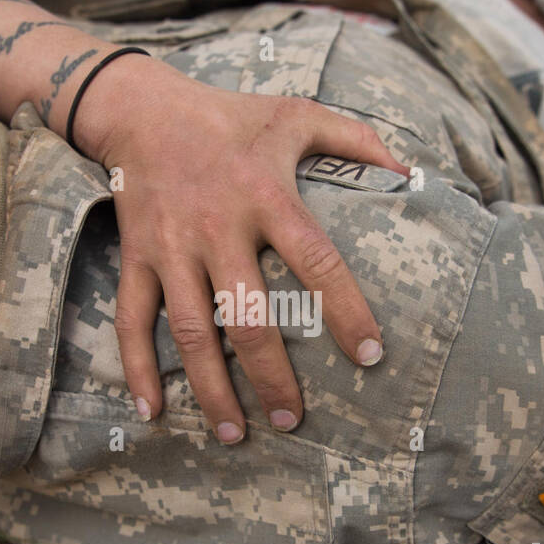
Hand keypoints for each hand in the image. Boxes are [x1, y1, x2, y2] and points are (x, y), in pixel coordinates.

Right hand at [73, 53, 408, 443]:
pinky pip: (133, 320)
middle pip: (249, 317)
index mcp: (266, 196)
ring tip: (235, 435)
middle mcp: (219, 228)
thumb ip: (356, 139)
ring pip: (192, 332)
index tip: (370, 355)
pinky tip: (153, 412)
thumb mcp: (296, 116)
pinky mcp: (137, 257)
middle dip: (272, 377)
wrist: (141, 108)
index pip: (316, 260)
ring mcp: (173, 248)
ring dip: (213, 389)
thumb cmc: (230, 118)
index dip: (345, 310)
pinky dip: (137, 368)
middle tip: (293, 421)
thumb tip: (411, 173)